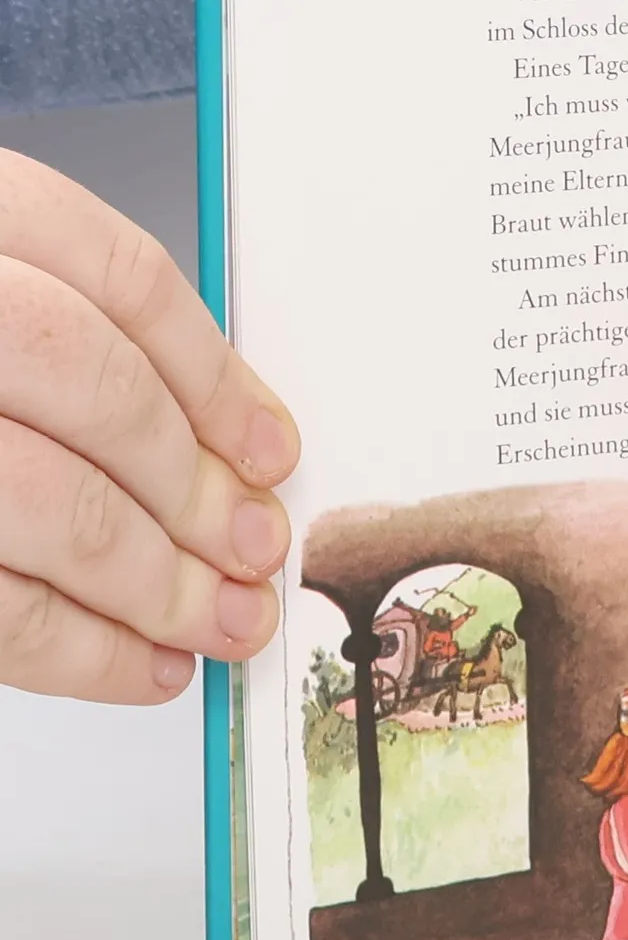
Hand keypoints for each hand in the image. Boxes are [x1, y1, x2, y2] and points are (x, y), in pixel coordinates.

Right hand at [0, 150, 298, 702]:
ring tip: (218, 622)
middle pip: (90, 386)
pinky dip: (75, 648)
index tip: (269, 448)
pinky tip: (138, 666)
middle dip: (191, 487)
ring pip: (44, 503)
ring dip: (152, 582)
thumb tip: (220, 443)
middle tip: (252, 551)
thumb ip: (59, 331)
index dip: (213, 373)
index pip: (111, 273)